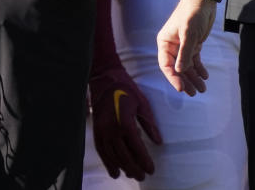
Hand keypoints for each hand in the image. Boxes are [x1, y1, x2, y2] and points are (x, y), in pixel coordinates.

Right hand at [89, 65, 162, 179]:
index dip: (144, 160)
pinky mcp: (96, 130)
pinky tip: (114, 171)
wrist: (104, 78)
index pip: (136, 147)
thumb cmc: (126, 89)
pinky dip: (108, 162)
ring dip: (122, 167)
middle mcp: (111, 128)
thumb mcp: (142, 104)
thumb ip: (150, 124)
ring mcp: (101, 130)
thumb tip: (158, 142)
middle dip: (134, 168)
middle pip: (123, 155)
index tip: (151, 169)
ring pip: (112, 155)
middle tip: (143, 176)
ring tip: (132, 174)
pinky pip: (101, 150)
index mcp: (125, 121)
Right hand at [156, 0, 214, 95]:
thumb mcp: (189, 34)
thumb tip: (180, 71)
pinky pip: (194, 60)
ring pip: (187, 66)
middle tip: (194, 93)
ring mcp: (183, 46)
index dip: (173, 78)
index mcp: (165, 42)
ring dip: (194, 77)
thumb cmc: (192, 14)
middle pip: (177, 68)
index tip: (181, 89)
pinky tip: (205, 76)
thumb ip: (184, 53)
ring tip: (202, 89)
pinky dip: (199, 69)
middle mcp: (172, 46)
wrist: (203, 0)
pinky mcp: (193, 44)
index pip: (166, 65)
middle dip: (185, 81)